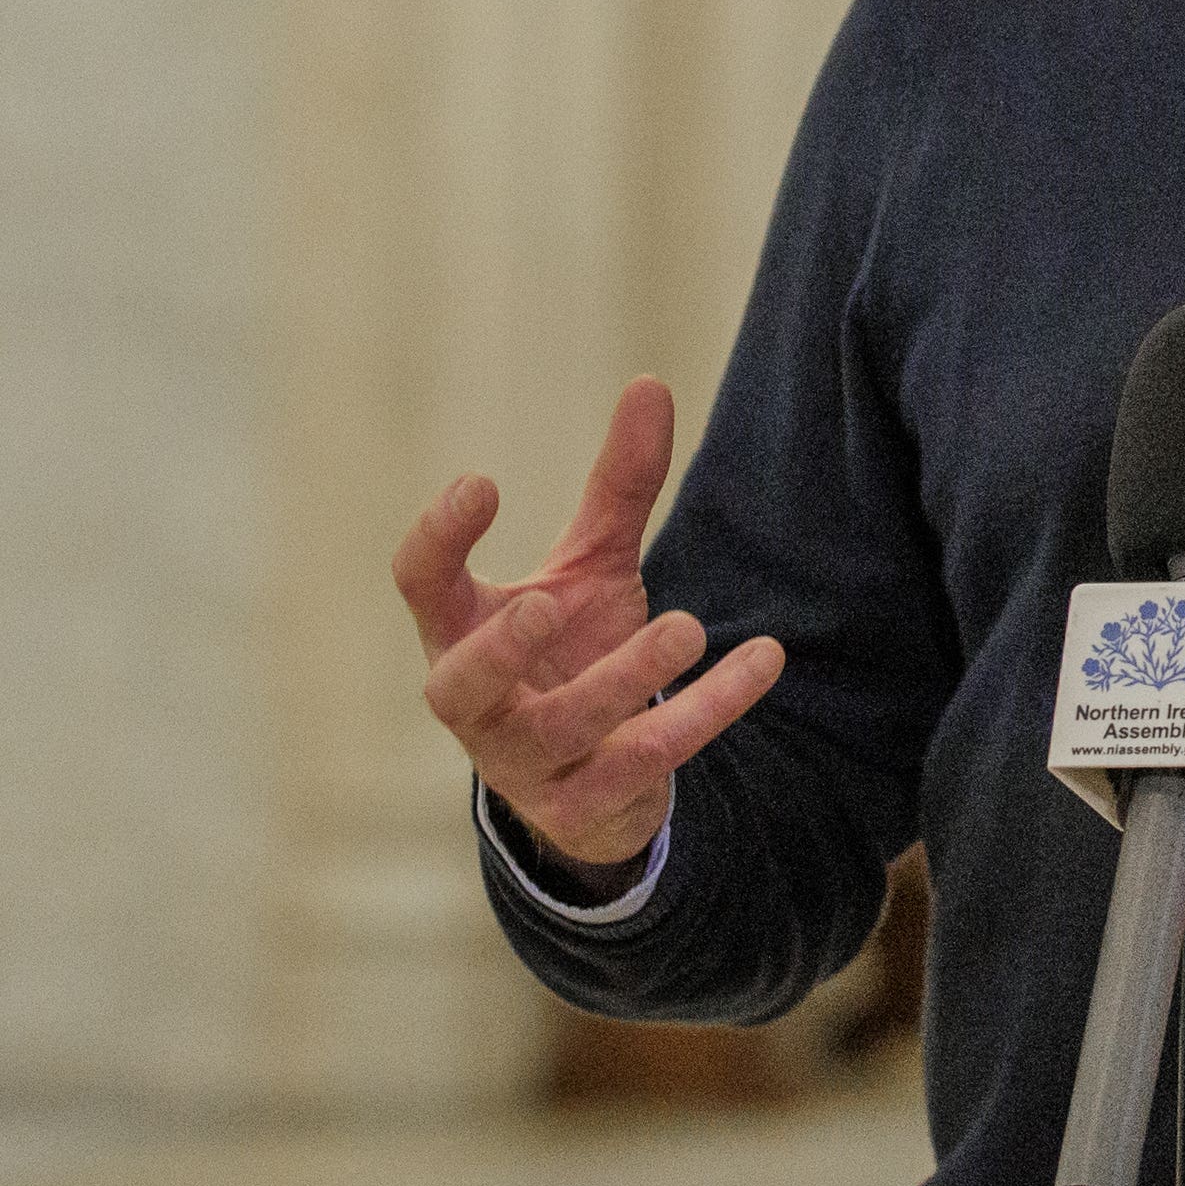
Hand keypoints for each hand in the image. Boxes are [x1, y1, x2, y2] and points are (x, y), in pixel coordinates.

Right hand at [391, 377, 784, 868]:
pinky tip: (763, 658)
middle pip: (456, 686)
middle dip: (496, 651)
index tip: (481, 482)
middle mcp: (479, 704)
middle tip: (543, 602)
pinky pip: (646, 759)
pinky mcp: (589, 802)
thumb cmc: (571, 651)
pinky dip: (707, 709)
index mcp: (460, 633)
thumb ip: (616, 489)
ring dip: (623, 677)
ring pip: (561, 730)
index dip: (437, 538)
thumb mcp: (590, 569)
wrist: (596, 777)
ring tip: (688, 626)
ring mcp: (529, 763)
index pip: (420, 586)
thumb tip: (652, 382)